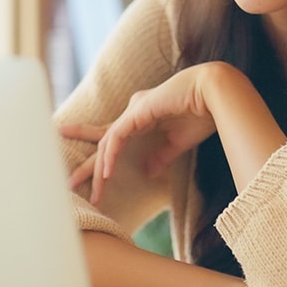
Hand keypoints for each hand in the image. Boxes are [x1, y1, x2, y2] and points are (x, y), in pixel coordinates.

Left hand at [84, 65, 224, 205]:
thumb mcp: (178, 142)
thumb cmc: (201, 114)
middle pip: (104, 141)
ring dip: (99, 168)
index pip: (114, 140)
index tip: (90, 177)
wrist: (216, 95)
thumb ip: (161, 156)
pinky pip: (118, 136)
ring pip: (108, 141)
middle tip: (71, 183)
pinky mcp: (138, 110)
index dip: (101, 158)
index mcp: (142, 118)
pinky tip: (107, 172)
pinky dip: (111, 154)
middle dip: (88, 165)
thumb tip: (149, 172)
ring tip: (94, 191)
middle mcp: (133, 112)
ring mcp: (134, 110)